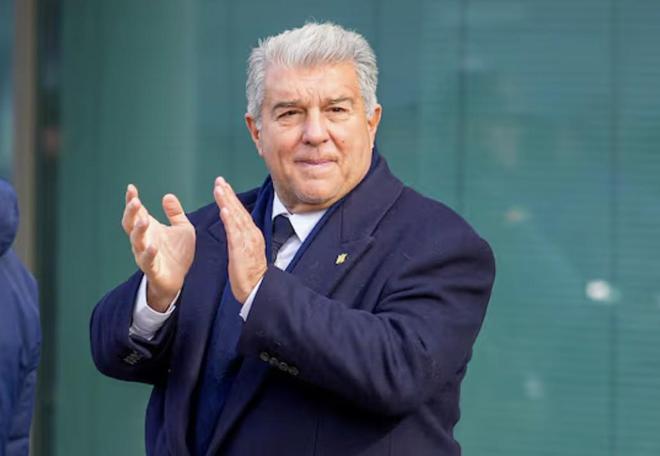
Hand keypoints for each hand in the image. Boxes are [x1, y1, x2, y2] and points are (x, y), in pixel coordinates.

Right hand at [121, 184, 195, 311]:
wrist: (179, 280)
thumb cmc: (178, 253)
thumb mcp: (182, 229)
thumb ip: (175, 213)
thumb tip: (167, 195)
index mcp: (149, 229)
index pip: (136, 212)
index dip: (132, 200)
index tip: (131, 188)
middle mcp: (143, 240)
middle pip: (131, 225)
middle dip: (131, 213)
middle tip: (135, 201)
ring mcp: (145, 255)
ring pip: (137, 242)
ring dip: (139, 230)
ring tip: (144, 220)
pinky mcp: (153, 269)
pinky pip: (148, 261)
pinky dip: (149, 254)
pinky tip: (153, 246)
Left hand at [213, 177, 267, 302]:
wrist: (257, 289)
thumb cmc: (250, 274)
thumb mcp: (246, 252)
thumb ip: (241, 239)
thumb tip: (234, 230)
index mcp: (252, 235)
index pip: (241, 213)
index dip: (232, 199)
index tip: (224, 186)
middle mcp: (251, 234)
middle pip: (239, 210)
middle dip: (228, 194)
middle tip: (219, 180)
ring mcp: (247, 241)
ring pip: (236, 217)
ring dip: (228, 202)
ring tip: (220, 189)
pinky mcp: (241, 250)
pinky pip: (234, 232)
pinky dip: (229, 219)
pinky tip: (224, 209)